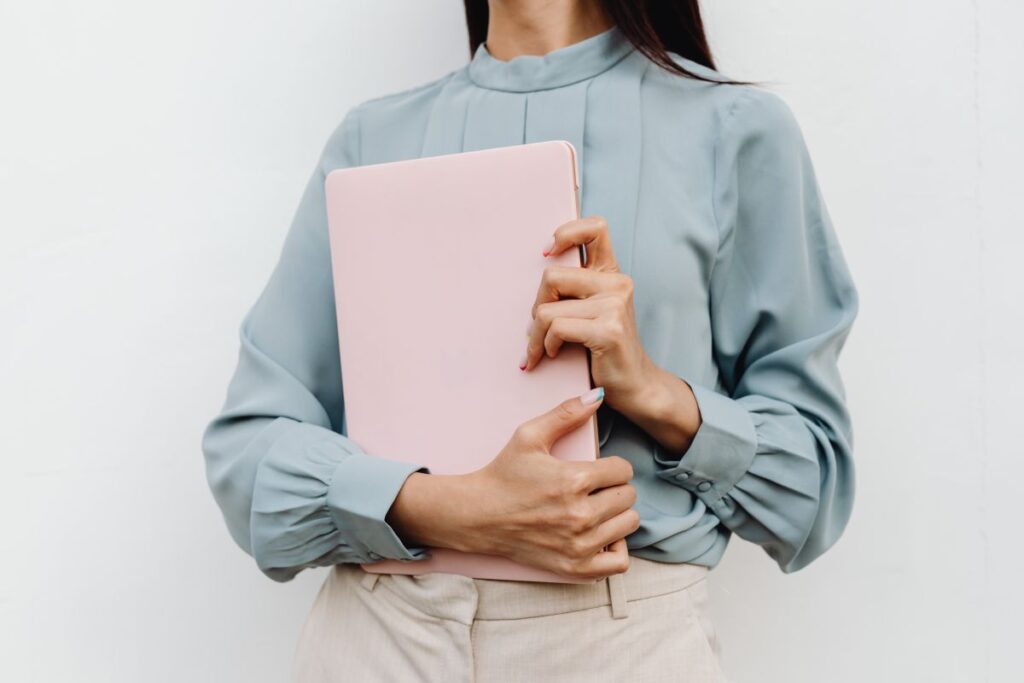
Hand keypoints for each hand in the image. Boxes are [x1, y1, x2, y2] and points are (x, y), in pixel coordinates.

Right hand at [387, 387, 639, 580]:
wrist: (477, 515)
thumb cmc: (503, 474)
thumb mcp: (529, 435)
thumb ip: (566, 413)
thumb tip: (599, 394)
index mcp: (573, 480)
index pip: (624, 470)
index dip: (612, 466)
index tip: (597, 469)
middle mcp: (579, 515)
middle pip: (629, 497)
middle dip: (615, 488)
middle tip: (594, 488)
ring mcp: (578, 544)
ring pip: (628, 525)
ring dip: (617, 515)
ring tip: (596, 508)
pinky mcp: (574, 566)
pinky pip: (618, 562)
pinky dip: (616, 548)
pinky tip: (601, 535)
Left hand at [522, 215, 656, 414]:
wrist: (634, 386)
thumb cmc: (603, 350)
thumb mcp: (590, 310)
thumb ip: (573, 288)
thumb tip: (538, 268)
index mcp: (611, 273)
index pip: (595, 228)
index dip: (565, 234)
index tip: (548, 254)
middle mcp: (617, 283)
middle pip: (551, 277)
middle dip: (536, 306)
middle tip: (537, 327)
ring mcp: (615, 305)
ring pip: (547, 310)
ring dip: (535, 335)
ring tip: (541, 348)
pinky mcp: (609, 329)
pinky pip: (556, 328)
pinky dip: (545, 345)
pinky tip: (552, 354)